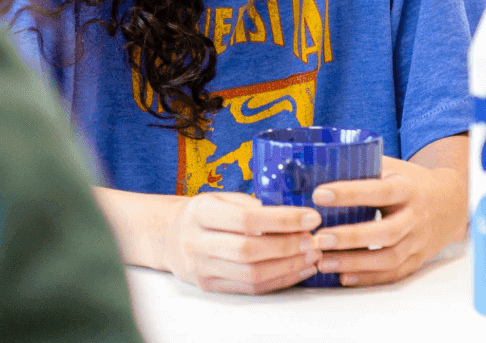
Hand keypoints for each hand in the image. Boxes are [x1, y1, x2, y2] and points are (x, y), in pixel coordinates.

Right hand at [163, 192, 322, 294]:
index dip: (281, 220)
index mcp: (201, 212)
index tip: (309, 216)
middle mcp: (198, 242)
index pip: (246, 219)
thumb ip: (248, 203)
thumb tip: (288, 213)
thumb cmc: (203, 213)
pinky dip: (278, 280)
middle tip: (314, 239)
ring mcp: (203, 268)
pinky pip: (250, 289)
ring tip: (311, 255)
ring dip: (288, 266)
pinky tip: (297, 270)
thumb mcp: (219, 196)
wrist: (171, 237)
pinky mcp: (211, 287)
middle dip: (288, 246)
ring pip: (251, 274)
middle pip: (249, 250)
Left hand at [311, 148, 467, 286]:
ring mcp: (418, 242)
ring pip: (388, 258)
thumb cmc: (411, 182)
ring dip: (354, 263)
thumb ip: (365, 166)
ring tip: (323, 261)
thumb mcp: (394, 168)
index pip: (379, 191)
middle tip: (319, 237)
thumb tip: (324, 163)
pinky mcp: (416, 260)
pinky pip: (392, 274)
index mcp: (407, 189)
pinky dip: (367, 278)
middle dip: (350, 236)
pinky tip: (343, 276)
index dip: (350, 193)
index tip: (320, 194)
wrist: (450, 203)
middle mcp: (415, 217)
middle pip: (385, 232)